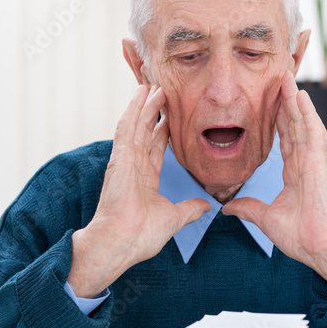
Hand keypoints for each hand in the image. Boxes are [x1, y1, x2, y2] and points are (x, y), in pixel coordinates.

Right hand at [68, 85, 209, 297]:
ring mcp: (125, 160)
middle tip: (162, 91)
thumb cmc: (140, 237)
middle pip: (145, 131)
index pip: (155, 148)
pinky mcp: (120, 157)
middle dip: (153, 111)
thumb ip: (189, 209)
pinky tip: (140, 93)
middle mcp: (133, 167)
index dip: (162, 131)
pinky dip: (133, 109)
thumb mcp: (173, 219)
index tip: (169, 116)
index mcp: (144, 180)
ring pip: (137, 124)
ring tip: (153, 85)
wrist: (121, 242)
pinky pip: (127, 127)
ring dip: (145, 105)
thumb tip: (206, 206)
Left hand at [222, 71, 326, 286]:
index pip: (285, 138)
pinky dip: (307, 114)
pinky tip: (300, 96)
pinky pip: (313, 134)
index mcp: (295, 172)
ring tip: (286, 75)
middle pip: (294, 124)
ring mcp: (314, 162)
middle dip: (285, 101)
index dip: (278, 118)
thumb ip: (249, 208)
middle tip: (277, 76)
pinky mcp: (320, 165)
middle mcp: (305, 163)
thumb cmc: (300, 237)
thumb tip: (228, 207)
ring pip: (303, 123)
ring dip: (295, 99)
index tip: (269, 99)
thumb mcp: (266, 219)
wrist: (319, 250)